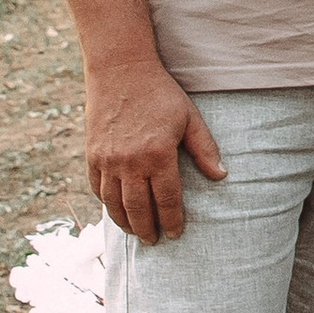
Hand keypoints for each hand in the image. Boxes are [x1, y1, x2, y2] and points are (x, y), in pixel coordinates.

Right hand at [86, 57, 222, 245]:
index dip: (172, 220)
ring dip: (124, 222)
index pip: (166, 199)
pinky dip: (106, 203)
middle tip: (154, 241)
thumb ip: (204, 149)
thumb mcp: (189, 118)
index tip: (176, 233)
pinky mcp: (92, 155)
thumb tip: (221, 175)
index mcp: (158, 155)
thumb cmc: (161, 94)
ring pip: (114, 203)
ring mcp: (108, 160)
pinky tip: (115, 210)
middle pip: (139, 208)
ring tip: (135, 232)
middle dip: (147, 229)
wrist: (121, 71)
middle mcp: (130, 162)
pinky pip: (97, 188)